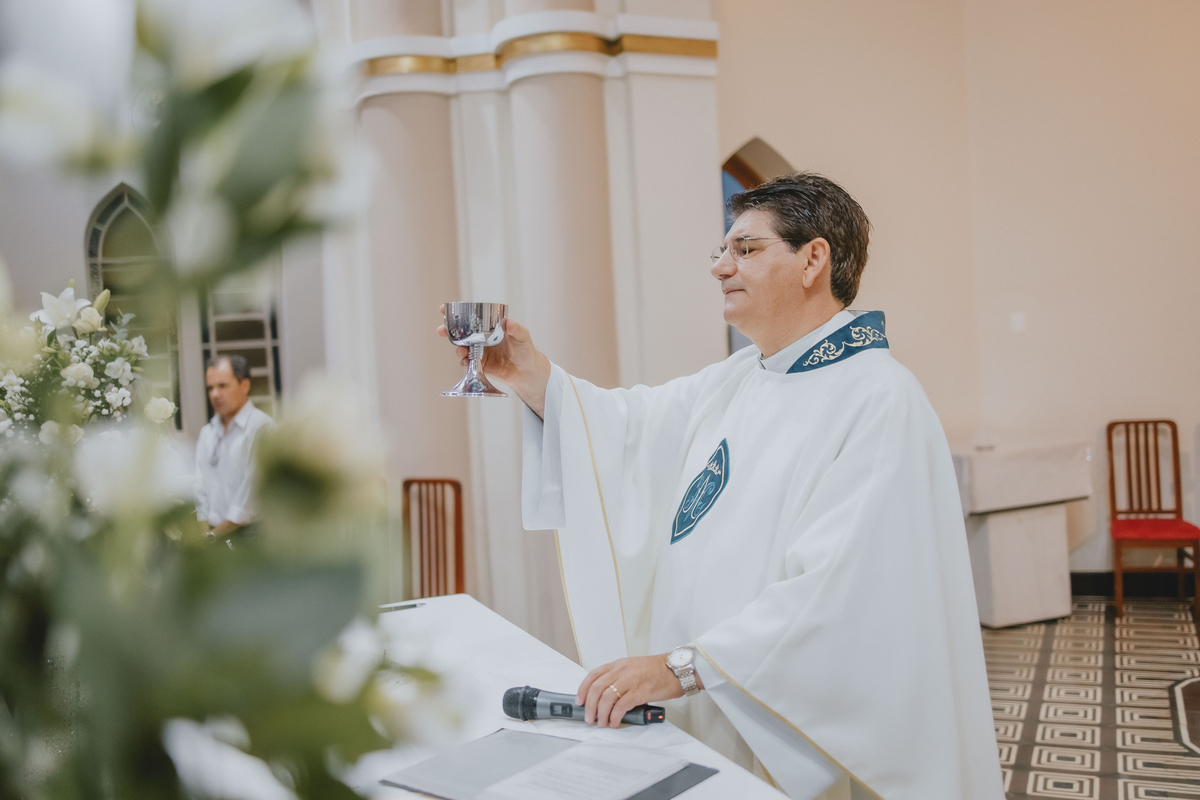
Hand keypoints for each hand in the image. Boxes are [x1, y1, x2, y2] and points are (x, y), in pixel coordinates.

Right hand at [436, 307, 551, 417]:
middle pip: (461, 333)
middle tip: (441, 330)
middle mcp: (481, 338)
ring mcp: (479, 352)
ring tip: (461, 350)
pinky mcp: (479, 365)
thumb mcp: (522, 336)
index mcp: (488, 328)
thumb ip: (516, 329)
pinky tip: (465, 361)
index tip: (444, 310)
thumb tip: (509, 322)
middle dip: (449, 331)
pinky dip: (464, 362)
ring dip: (458, 348)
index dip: (457, 314)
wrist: (527, 371)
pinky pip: (467, 362)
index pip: (471, 318)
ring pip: (462, 347)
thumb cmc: (525, 350)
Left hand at [576, 654, 700, 727]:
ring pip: (606, 698)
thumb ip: (619, 679)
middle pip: (597, 689)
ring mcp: (630, 681)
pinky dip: (615, 717)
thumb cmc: (657, 671)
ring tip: (602, 723)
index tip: (579, 701)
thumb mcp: (633, 668)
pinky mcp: (639, 692)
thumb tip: (606, 697)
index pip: (593, 675)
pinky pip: (621, 706)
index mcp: (619, 664)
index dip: (583, 689)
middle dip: (590, 706)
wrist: (676, 670)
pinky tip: (615, 722)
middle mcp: (622, 671)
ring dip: (601, 714)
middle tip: (589, 718)